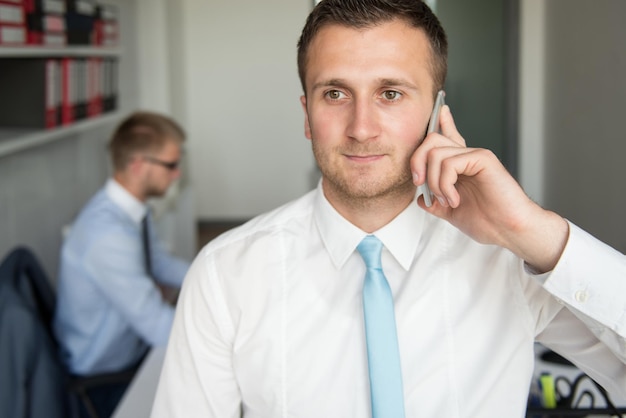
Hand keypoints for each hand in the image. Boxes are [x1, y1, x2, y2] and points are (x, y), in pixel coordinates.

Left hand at [410, 105, 568, 271]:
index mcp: (461, 167)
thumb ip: (435, 203)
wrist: (508, 230)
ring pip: (436, 154)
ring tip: (447, 201)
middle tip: (420, 184)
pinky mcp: (483, 159)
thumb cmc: (487, 223)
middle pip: (432, 140)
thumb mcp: (451, 213)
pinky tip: (454, 199)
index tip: (441, 110)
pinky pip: (449, 163)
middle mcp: (468, 157)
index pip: (449, 137)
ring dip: (434, 182)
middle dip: (417, 162)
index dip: (442, 122)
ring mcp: (476, 155)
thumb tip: (420, 199)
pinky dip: (444, 184)